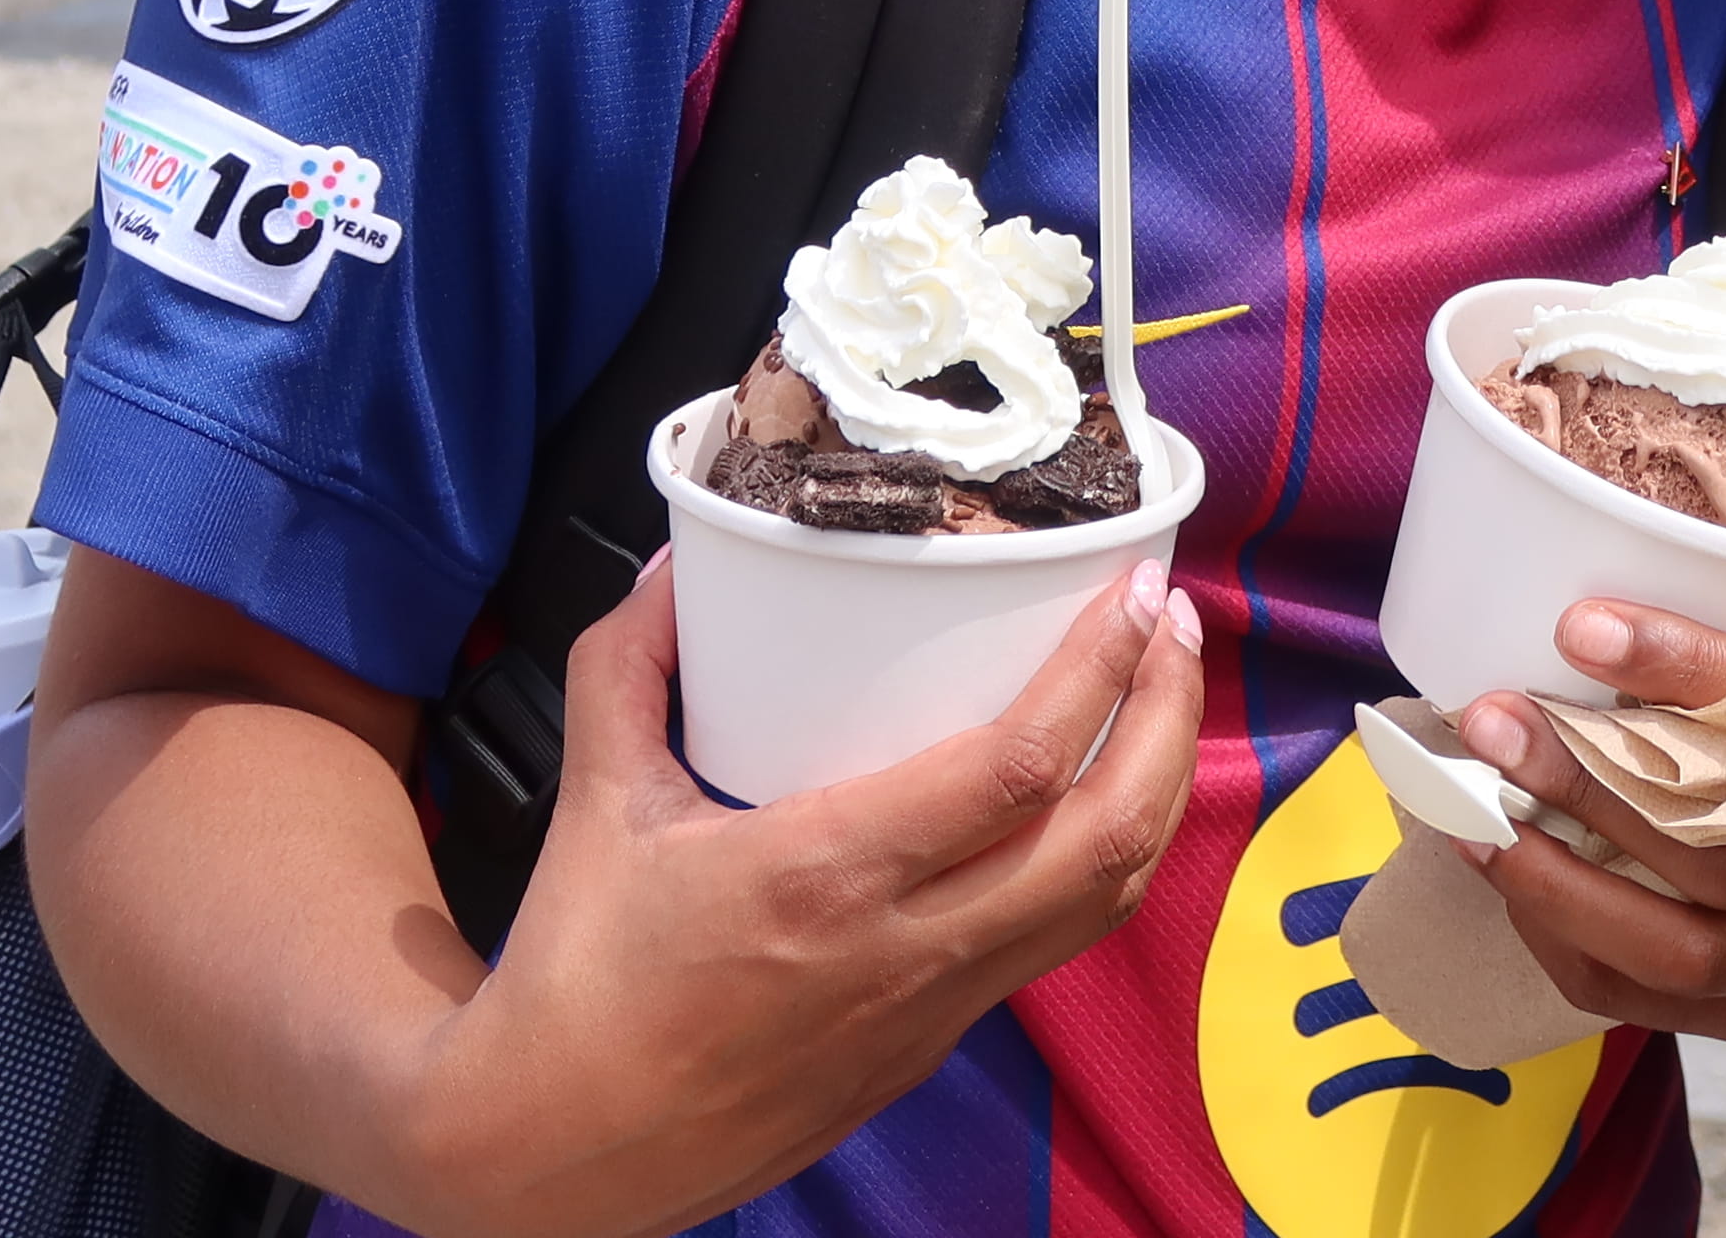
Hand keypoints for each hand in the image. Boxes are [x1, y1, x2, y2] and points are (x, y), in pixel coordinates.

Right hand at [399, 552, 1204, 1233]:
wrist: (552, 1155)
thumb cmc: (575, 981)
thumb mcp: (596, 806)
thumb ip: (629, 671)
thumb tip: (677, 570)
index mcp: (827, 877)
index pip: (1019, 767)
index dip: (1102, 673)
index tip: (1135, 592)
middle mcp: (903, 949)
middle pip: (1107, 835)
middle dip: (1168, 717)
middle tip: (1173, 626)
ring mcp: (928, 1010)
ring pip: (1102, 901)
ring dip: (1155, 790)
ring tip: (1158, 699)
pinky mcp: (926, 1049)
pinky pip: (1048, 946)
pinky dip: (1097, 863)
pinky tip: (1086, 802)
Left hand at [1453, 598, 1725, 1125]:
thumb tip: (1663, 644)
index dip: (1678, 662)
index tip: (1586, 621)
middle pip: (1705, 831)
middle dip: (1582, 774)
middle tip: (1491, 720)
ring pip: (1671, 938)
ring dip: (1556, 884)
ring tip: (1474, 827)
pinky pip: (1668, 1006)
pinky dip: (1585, 957)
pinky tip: (1526, 908)